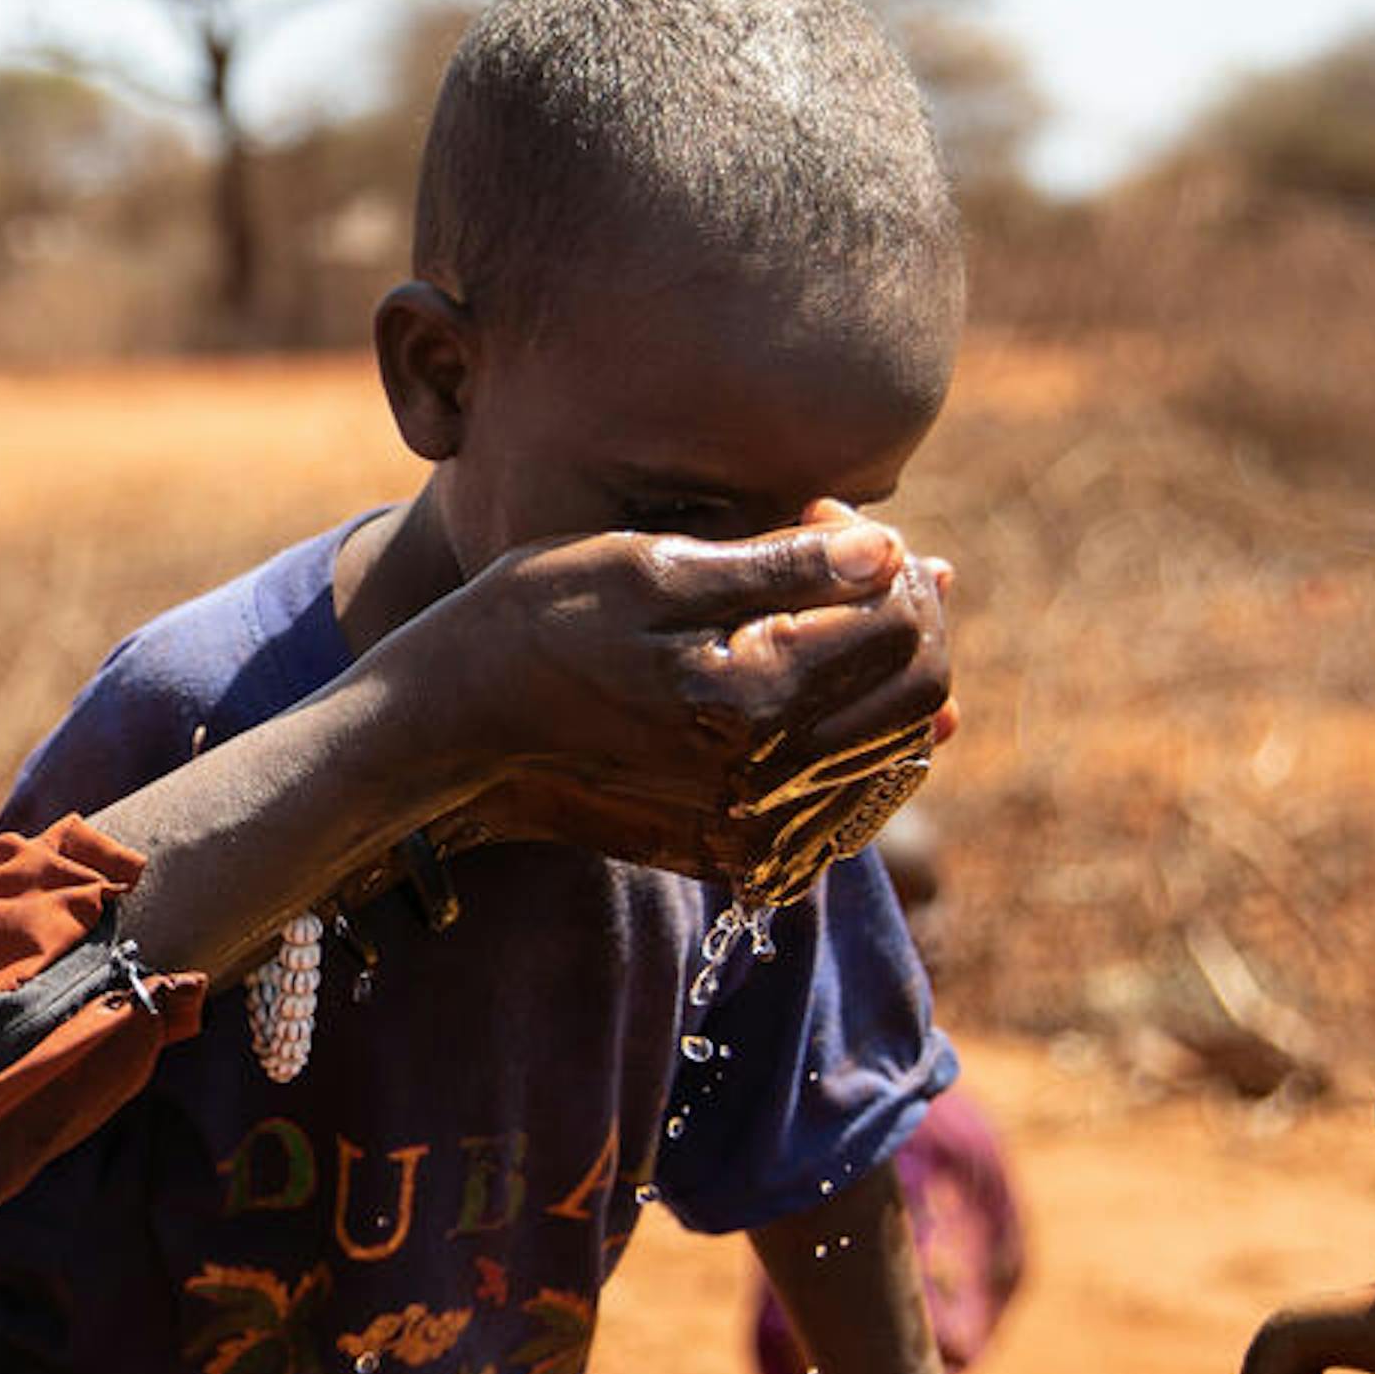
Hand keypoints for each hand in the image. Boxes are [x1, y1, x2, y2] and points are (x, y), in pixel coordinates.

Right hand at [384, 514, 954, 883]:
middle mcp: (768, 779)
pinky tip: (821, 695)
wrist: (456, 718)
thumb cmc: (538, 619)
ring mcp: (757, 828)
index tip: (834, 522)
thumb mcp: (652, 565)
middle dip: (904, 620)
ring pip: (894, 754)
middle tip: (847, 567)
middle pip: (918, 697)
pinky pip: (848, 806)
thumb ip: (782, 564)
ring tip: (834, 616)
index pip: (902, 627)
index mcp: (754, 697)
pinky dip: (857, 746)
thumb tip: (892, 550)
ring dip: (886, 680)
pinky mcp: (739, 851)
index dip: (893, 563)